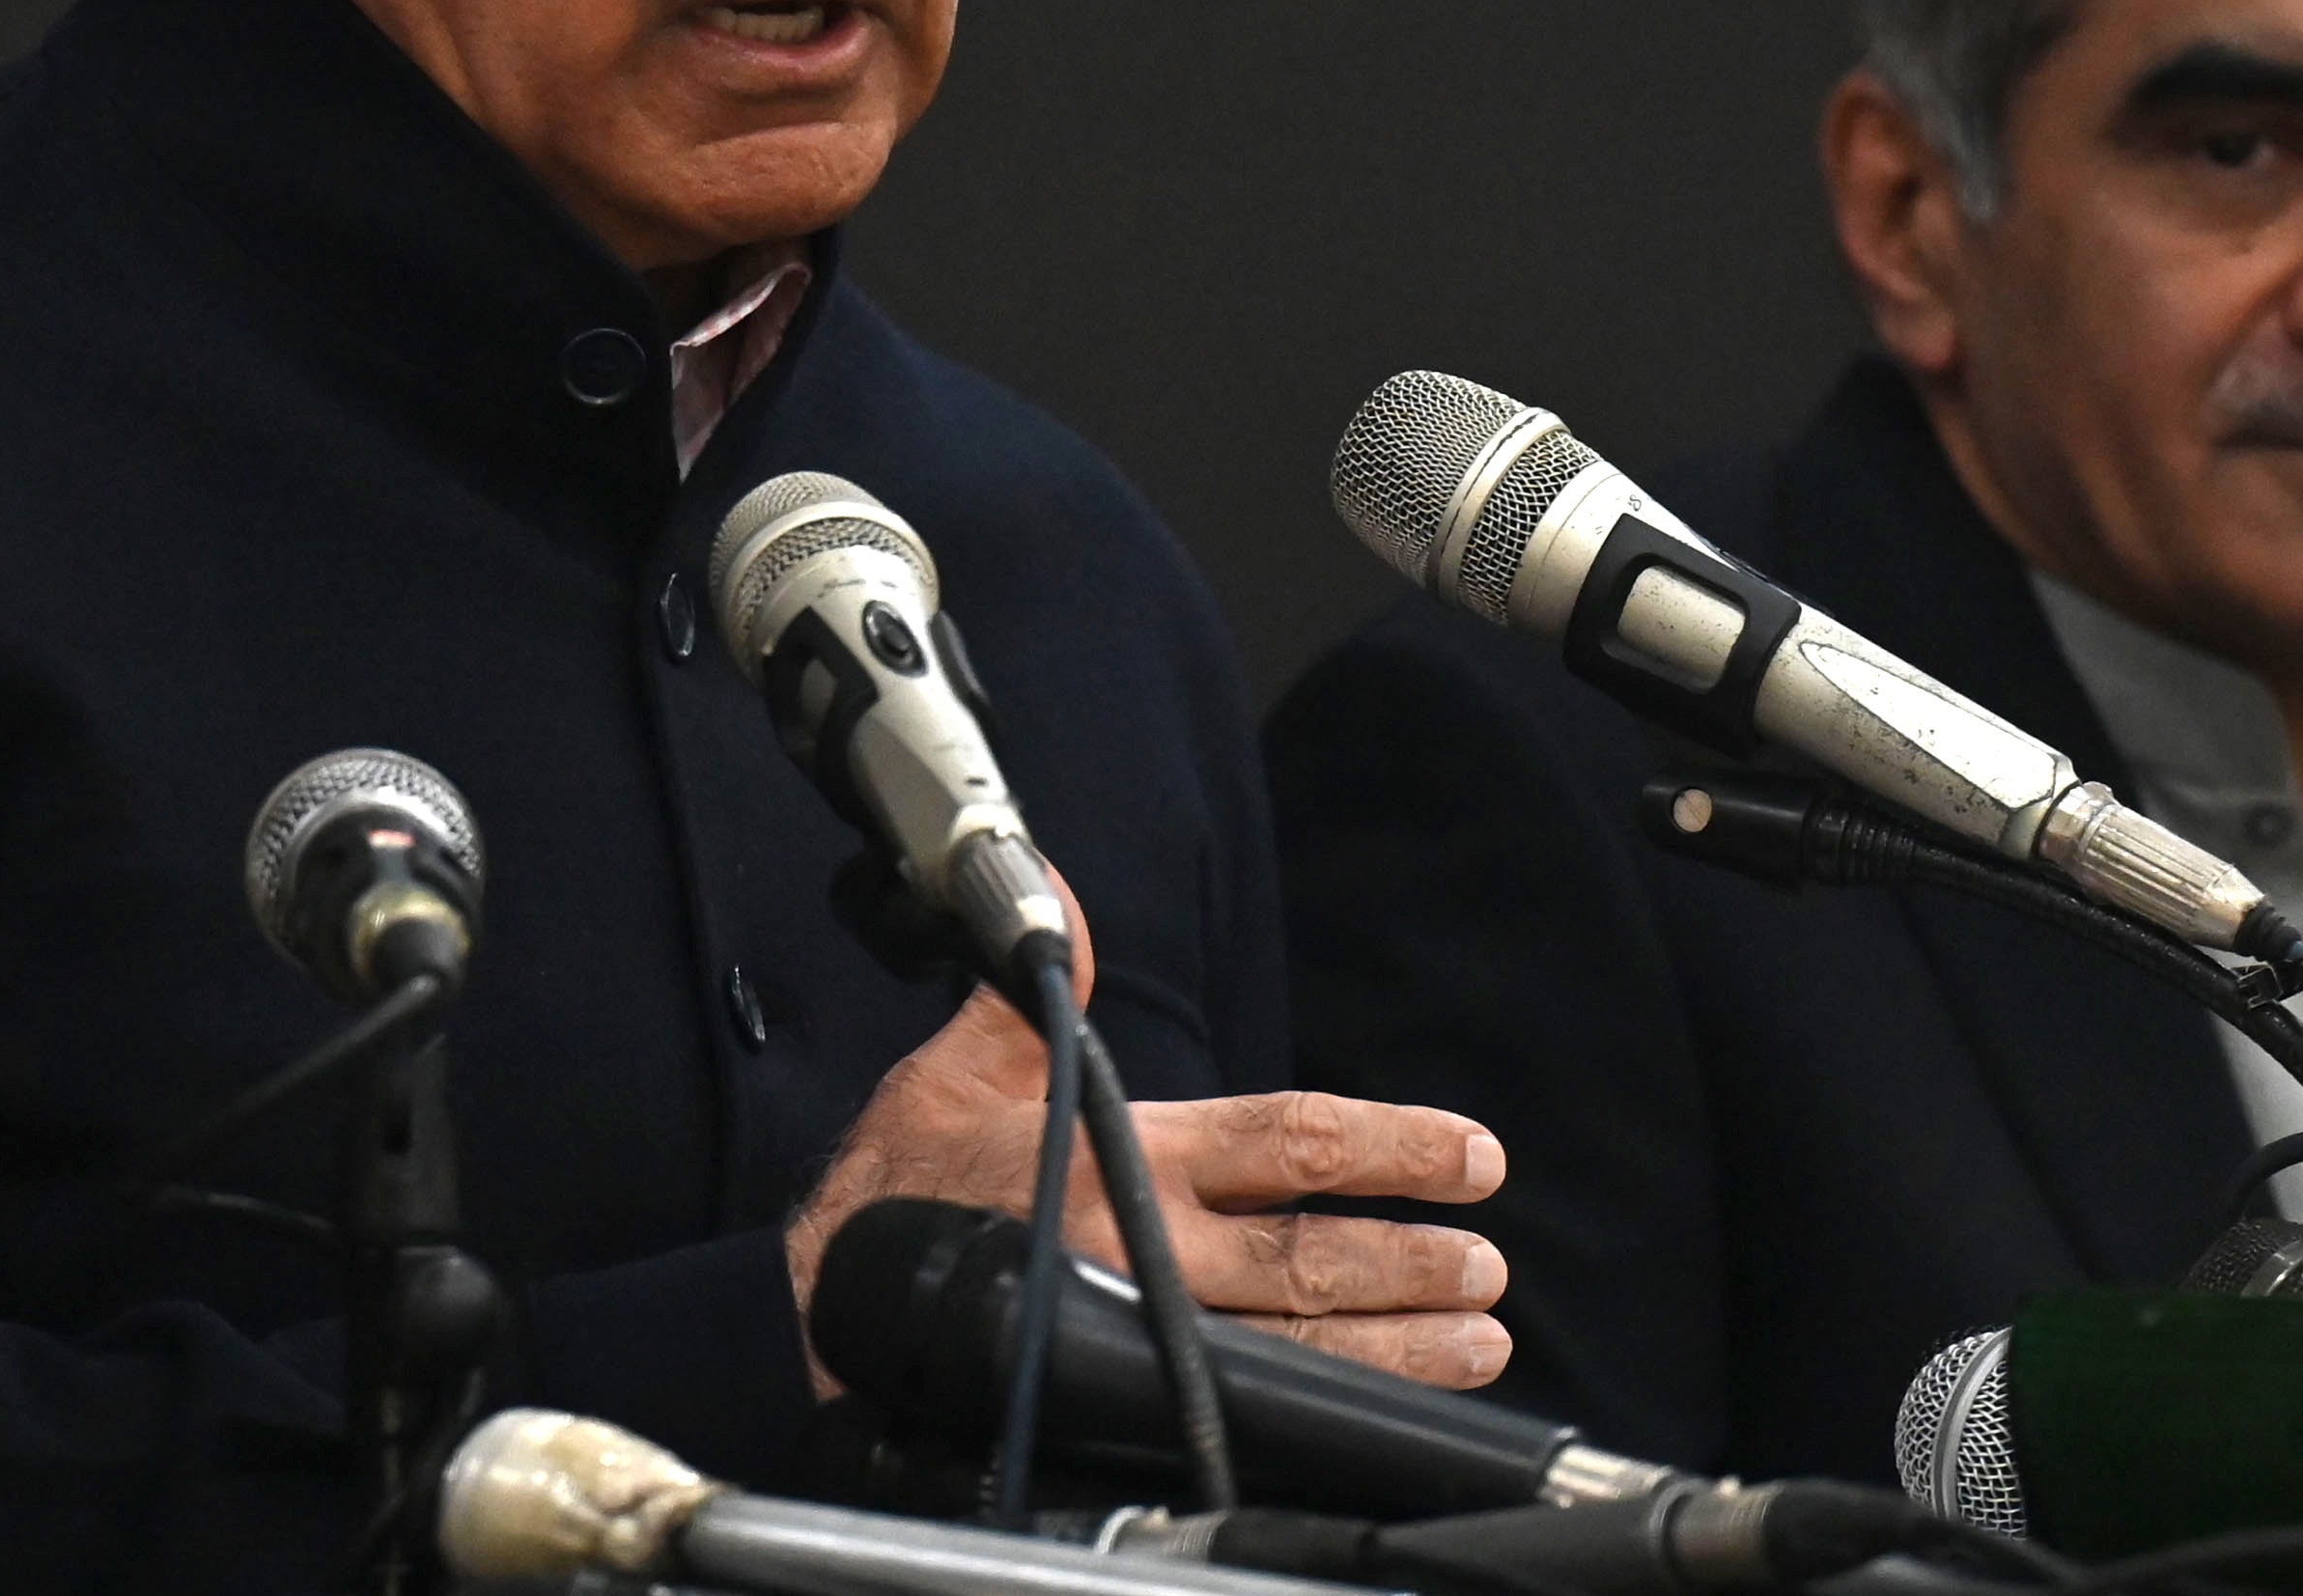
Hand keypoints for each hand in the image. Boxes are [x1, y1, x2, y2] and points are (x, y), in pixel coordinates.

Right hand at [785, 884, 1508, 1391]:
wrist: (815, 1308)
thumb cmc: (897, 1186)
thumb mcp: (965, 1061)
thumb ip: (1050, 984)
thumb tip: (1065, 888)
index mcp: (1122, 1149)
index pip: (1287, 1139)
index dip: (1390, 1146)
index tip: (1468, 1155)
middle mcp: (1145, 1244)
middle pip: (1312, 1253)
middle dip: (1411, 1258)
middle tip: (1487, 1262)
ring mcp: (1140, 1332)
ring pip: (1299, 1346)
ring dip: (1398, 1345)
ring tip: (1479, 1340)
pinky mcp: (1123, 1399)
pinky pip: (1251, 1411)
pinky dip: (1328, 1412)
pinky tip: (1387, 1413)